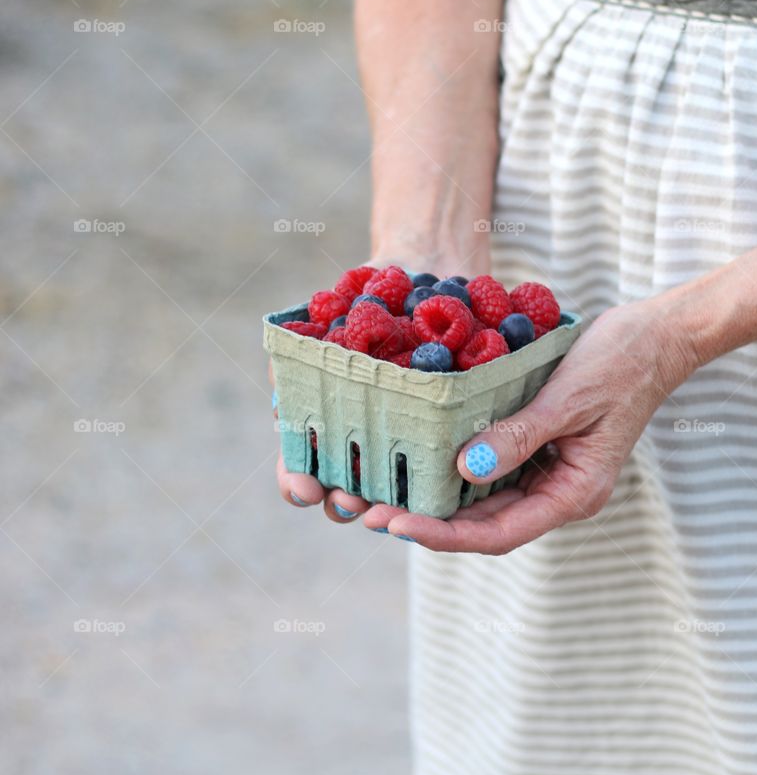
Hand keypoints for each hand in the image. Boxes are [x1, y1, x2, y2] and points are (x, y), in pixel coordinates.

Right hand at [273, 250, 489, 524]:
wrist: (427, 268)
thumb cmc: (367, 296)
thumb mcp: (325, 319)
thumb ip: (298, 356)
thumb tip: (281, 399)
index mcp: (330, 421)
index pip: (303, 469)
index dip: (298, 483)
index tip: (305, 488)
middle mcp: (369, 438)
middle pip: (348, 490)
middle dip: (344, 502)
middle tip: (349, 502)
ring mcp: (412, 437)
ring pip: (397, 487)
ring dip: (390, 501)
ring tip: (390, 506)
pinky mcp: (456, 428)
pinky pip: (449, 457)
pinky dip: (442, 470)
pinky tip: (445, 476)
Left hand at [363, 298, 697, 552]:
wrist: (656, 333)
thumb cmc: (622, 362)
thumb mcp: (568, 398)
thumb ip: (519, 436)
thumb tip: (465, 470)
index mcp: (574, 494)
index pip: (498, 533)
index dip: (443, 535)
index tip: (396, 524)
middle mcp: (557, 493)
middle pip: (484, 525)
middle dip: (428, 522)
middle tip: (369, 511)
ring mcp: (547, 472)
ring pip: (482, 501)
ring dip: (435, 500)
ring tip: (380, 493)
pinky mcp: (537, 448)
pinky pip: (489, 468)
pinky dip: (454, 468)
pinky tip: (416, 460)